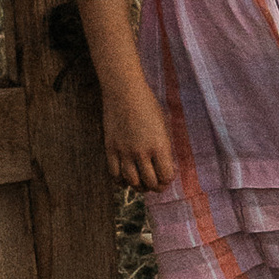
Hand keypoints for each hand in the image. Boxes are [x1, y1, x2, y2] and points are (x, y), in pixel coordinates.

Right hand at [101, 76, 177, 194]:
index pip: (166, 176)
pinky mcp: (110, 149)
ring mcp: (125, 151)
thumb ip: (163, 147)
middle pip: (150, 183)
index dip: (168, 180)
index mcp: (159, 146)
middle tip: (155, 184)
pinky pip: (114, 174)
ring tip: (141, 183)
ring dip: (139, 186)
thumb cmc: (147, 105)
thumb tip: (164, 166)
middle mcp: (142, 152)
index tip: (167, 176)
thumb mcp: (162, 126)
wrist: (124, 91)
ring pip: (132, 182)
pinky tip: (125, 178)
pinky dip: (121, 181)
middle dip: (155, 187)